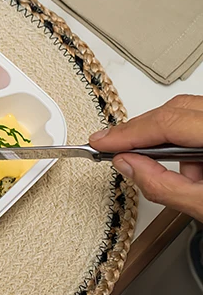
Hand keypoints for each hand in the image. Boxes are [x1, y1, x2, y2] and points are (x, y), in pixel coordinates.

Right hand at [90, 94, 202, 221]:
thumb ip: (163, 185)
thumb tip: (127, 164)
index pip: (167, 122)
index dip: (128, 133)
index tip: (101, 143)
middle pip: (174, 110)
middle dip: (141, 131)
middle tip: (113, 147)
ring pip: (185, 111)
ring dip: (164, 137)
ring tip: (163, 166)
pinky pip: (197, 120)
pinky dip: (183, 140)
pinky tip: (187, 164)